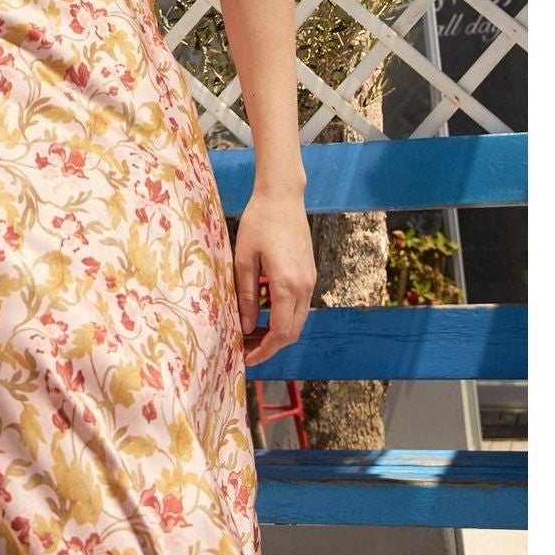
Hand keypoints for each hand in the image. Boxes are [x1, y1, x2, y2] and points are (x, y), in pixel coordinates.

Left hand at [233, 186, 315, 368]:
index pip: (281, 332)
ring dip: (277, 333)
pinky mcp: (309, 273)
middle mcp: (304, 287)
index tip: (246, 358)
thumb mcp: (244, 259)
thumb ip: (247, 295)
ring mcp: (310, 280)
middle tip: (245, 349)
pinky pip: (299, 306)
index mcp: (288, 285)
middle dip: (270, 346)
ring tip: (251, 335)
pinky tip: (264, 314)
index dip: (264, 350)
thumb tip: (247, 326)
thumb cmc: (259, 222)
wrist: (283, 197)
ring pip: (297, 321)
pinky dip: (284, 317)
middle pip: (293, 332)